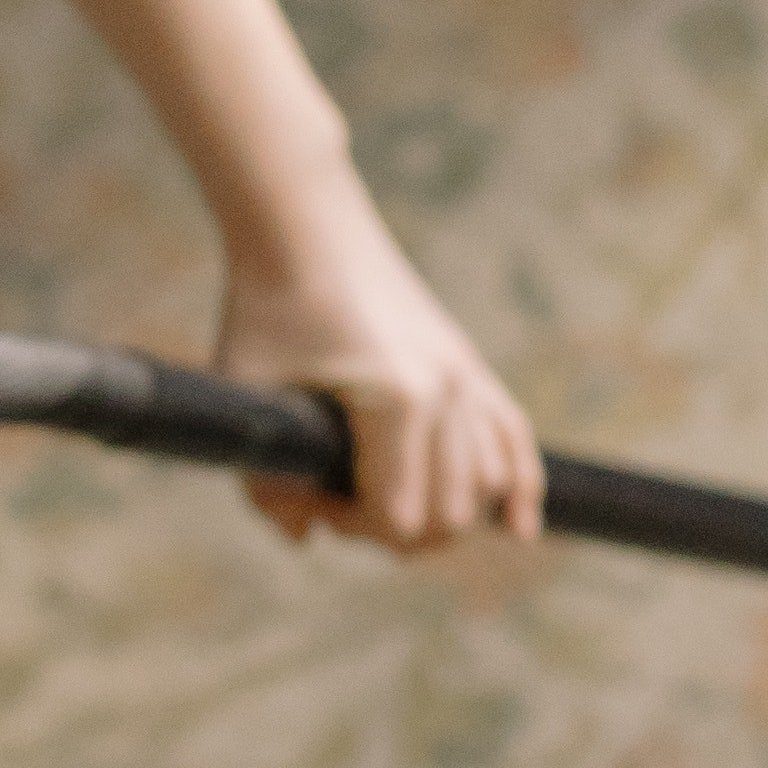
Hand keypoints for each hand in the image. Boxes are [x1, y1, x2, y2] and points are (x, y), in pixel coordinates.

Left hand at [215, 202, 542, 552]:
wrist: (303, 228)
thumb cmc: (266, 309)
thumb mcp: (248, 397)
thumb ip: (265, 483)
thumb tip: (303, 539)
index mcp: (397, 400)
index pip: (397, 518)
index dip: (348, 527)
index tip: (307, 498)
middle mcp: (446, 390)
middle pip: (449, 515)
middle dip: (393, 531)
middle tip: (335, 499)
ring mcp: (465, 375)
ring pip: (485, 487)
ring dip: (440, 513)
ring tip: (385, 497)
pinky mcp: (469, 364)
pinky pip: (513, 438)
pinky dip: (520, 488)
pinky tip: (520, 529)